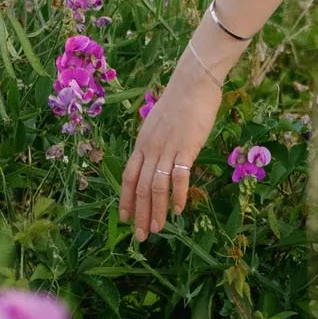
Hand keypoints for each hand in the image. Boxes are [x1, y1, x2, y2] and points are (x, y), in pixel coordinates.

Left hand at [118, 47, 223, 239]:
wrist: (193, 82)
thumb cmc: (180, 101)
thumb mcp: (158, 123)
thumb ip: (154, 143)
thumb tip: (155, 161)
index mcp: (142, 143)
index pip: (128, 177)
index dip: (125, 200)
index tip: (124, 219)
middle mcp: (150, 148)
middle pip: (140, 187)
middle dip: (139, 214)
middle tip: (141, 236)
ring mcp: (167, 148)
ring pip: (156, 187)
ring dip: (156, 211)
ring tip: (157, 229)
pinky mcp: (186, 147)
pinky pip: (179, 177)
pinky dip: (178, 196)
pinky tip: (179, 210)